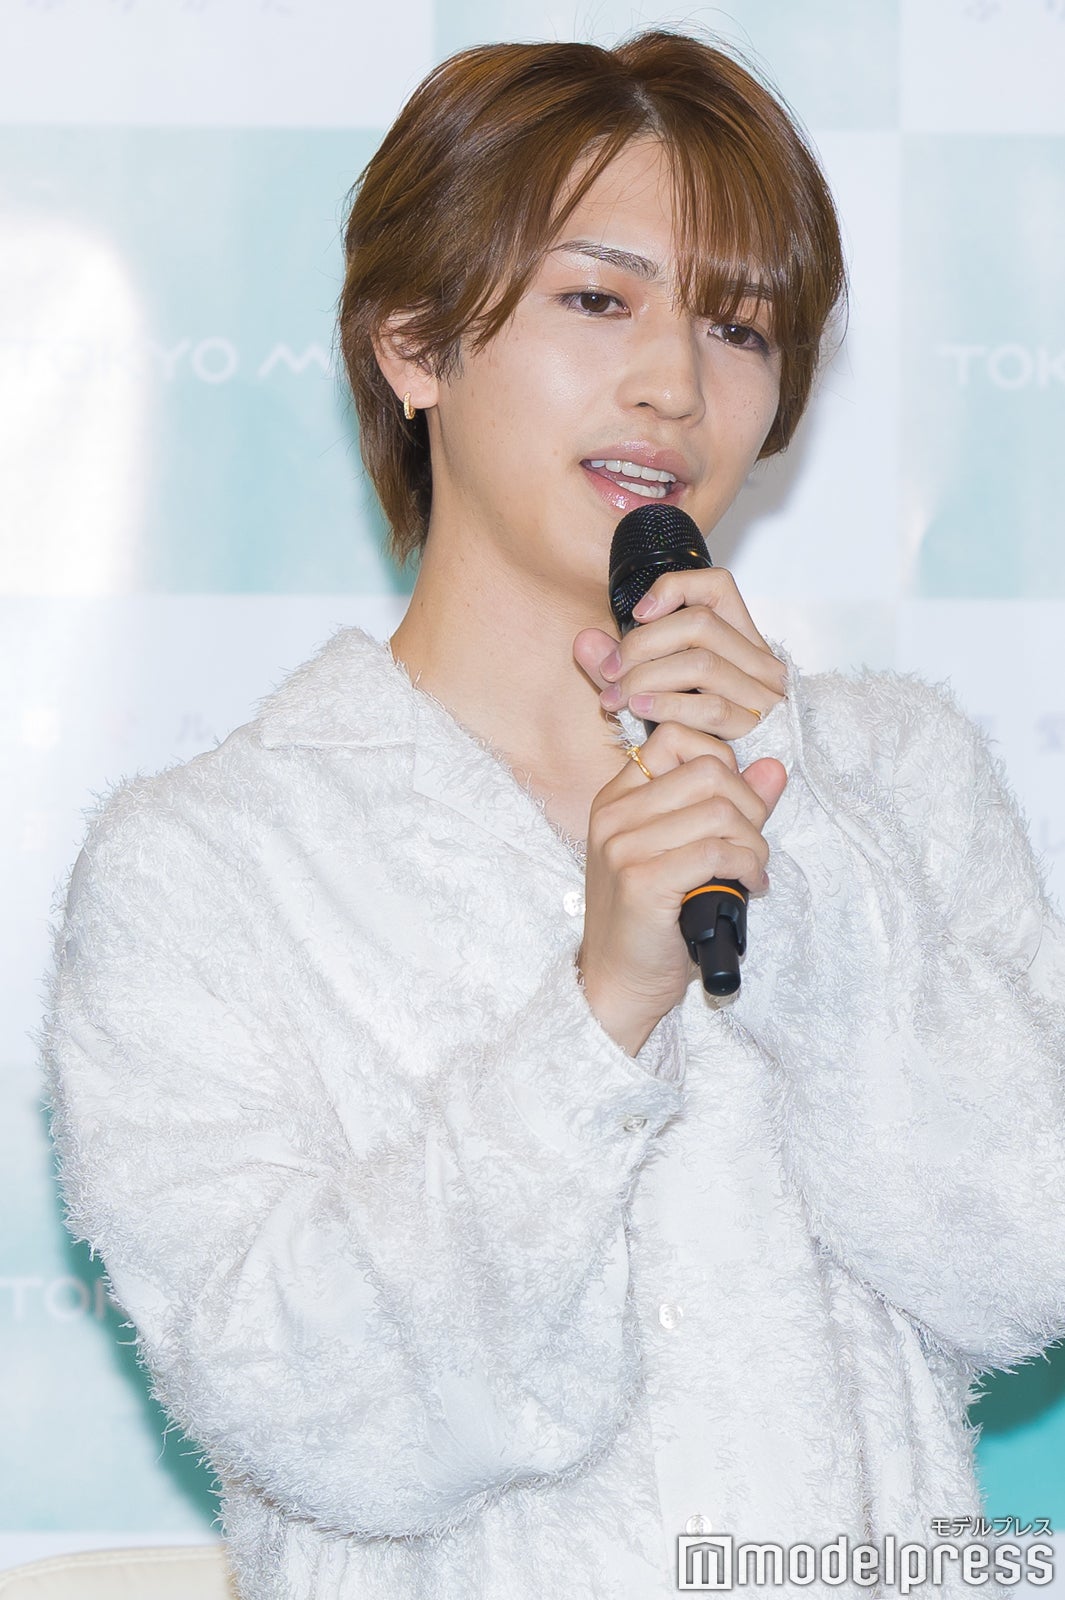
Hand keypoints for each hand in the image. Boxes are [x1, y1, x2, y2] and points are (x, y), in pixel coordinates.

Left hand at [572, 566, 787, 738]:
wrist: (724, 796)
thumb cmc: (689, 736)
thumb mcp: (652, 692)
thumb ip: (619, 667)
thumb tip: (583, 641)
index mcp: (740, 641)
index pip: (718, 587)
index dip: (674, 588)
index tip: (637, 614)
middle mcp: (759, 662)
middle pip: (700, 623)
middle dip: (643, 644)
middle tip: (610, 672)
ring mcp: (764, 695)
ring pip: (702, 663)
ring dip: (647, 677)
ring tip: (617, 697)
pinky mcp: (758, 729)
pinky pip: (710, 708)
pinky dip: (667, 705)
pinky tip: (639, 710)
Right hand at [572, 568, 788, 1054]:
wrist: (618, 983)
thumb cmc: (653, 919)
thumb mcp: (685, 851)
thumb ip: (726, 805)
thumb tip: (775, 767)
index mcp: (617, 797)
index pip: (677, 737)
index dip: (723, 761)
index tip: (735, 806)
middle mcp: (614, 814)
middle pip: (709, 771)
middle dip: (750, 806)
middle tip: (754, 846)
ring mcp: (623, 846)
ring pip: (720, 810)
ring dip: (754, 843)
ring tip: (753, 871)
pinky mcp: (641, 881)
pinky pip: (717, 850)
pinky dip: (748, 867)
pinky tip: (750, 887)